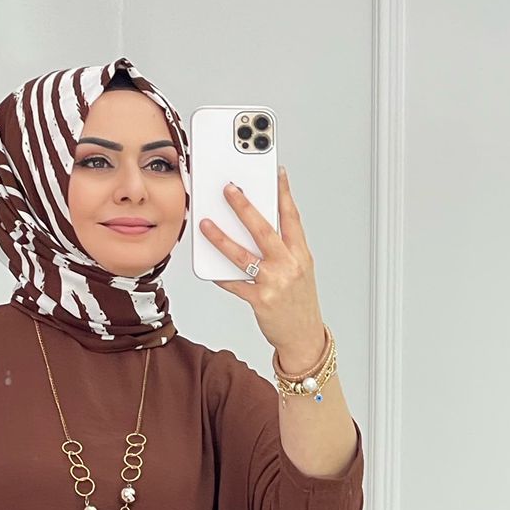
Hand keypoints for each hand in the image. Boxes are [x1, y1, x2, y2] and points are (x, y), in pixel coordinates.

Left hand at [199, 165, 326, 372]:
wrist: (304, 338)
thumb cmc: (299, 302)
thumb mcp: (299, 271)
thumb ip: (281, 249)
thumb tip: (252, 227)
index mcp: (301, 255)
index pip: (292, 218)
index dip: (284, 193)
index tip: (276, 172)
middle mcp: (289, 266)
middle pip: (264, 230)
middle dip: (244, 207)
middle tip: (229, 189)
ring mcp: (274, 283)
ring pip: (243, 255)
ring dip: (221, 238)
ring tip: (205, 224)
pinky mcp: (260, 300)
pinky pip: (234, 283)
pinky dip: (220, 274)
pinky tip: (209, 265)